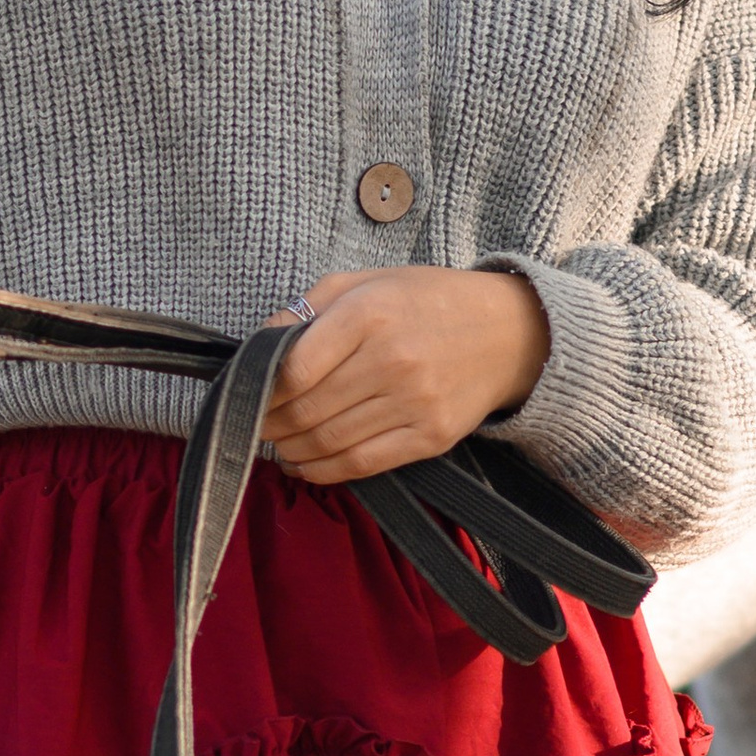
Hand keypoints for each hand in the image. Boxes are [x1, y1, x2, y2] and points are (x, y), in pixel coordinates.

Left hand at [263, 265, 550, 486]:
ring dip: (289, 449)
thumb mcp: (366, 281)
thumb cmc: (426, 301)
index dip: (261, 388)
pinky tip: (302, 465)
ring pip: (329, 442)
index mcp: (370, 314)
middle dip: (268, 423)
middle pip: (307, 410)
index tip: (248, 392)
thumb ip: (309, 306)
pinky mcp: (431, 437)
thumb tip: (260, 341)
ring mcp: (414, 403)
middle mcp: (392, 359)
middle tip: (252, 423)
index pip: (295, 368)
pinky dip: (322, 473)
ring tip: (275, 442)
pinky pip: (362, 465)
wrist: (508, 333)